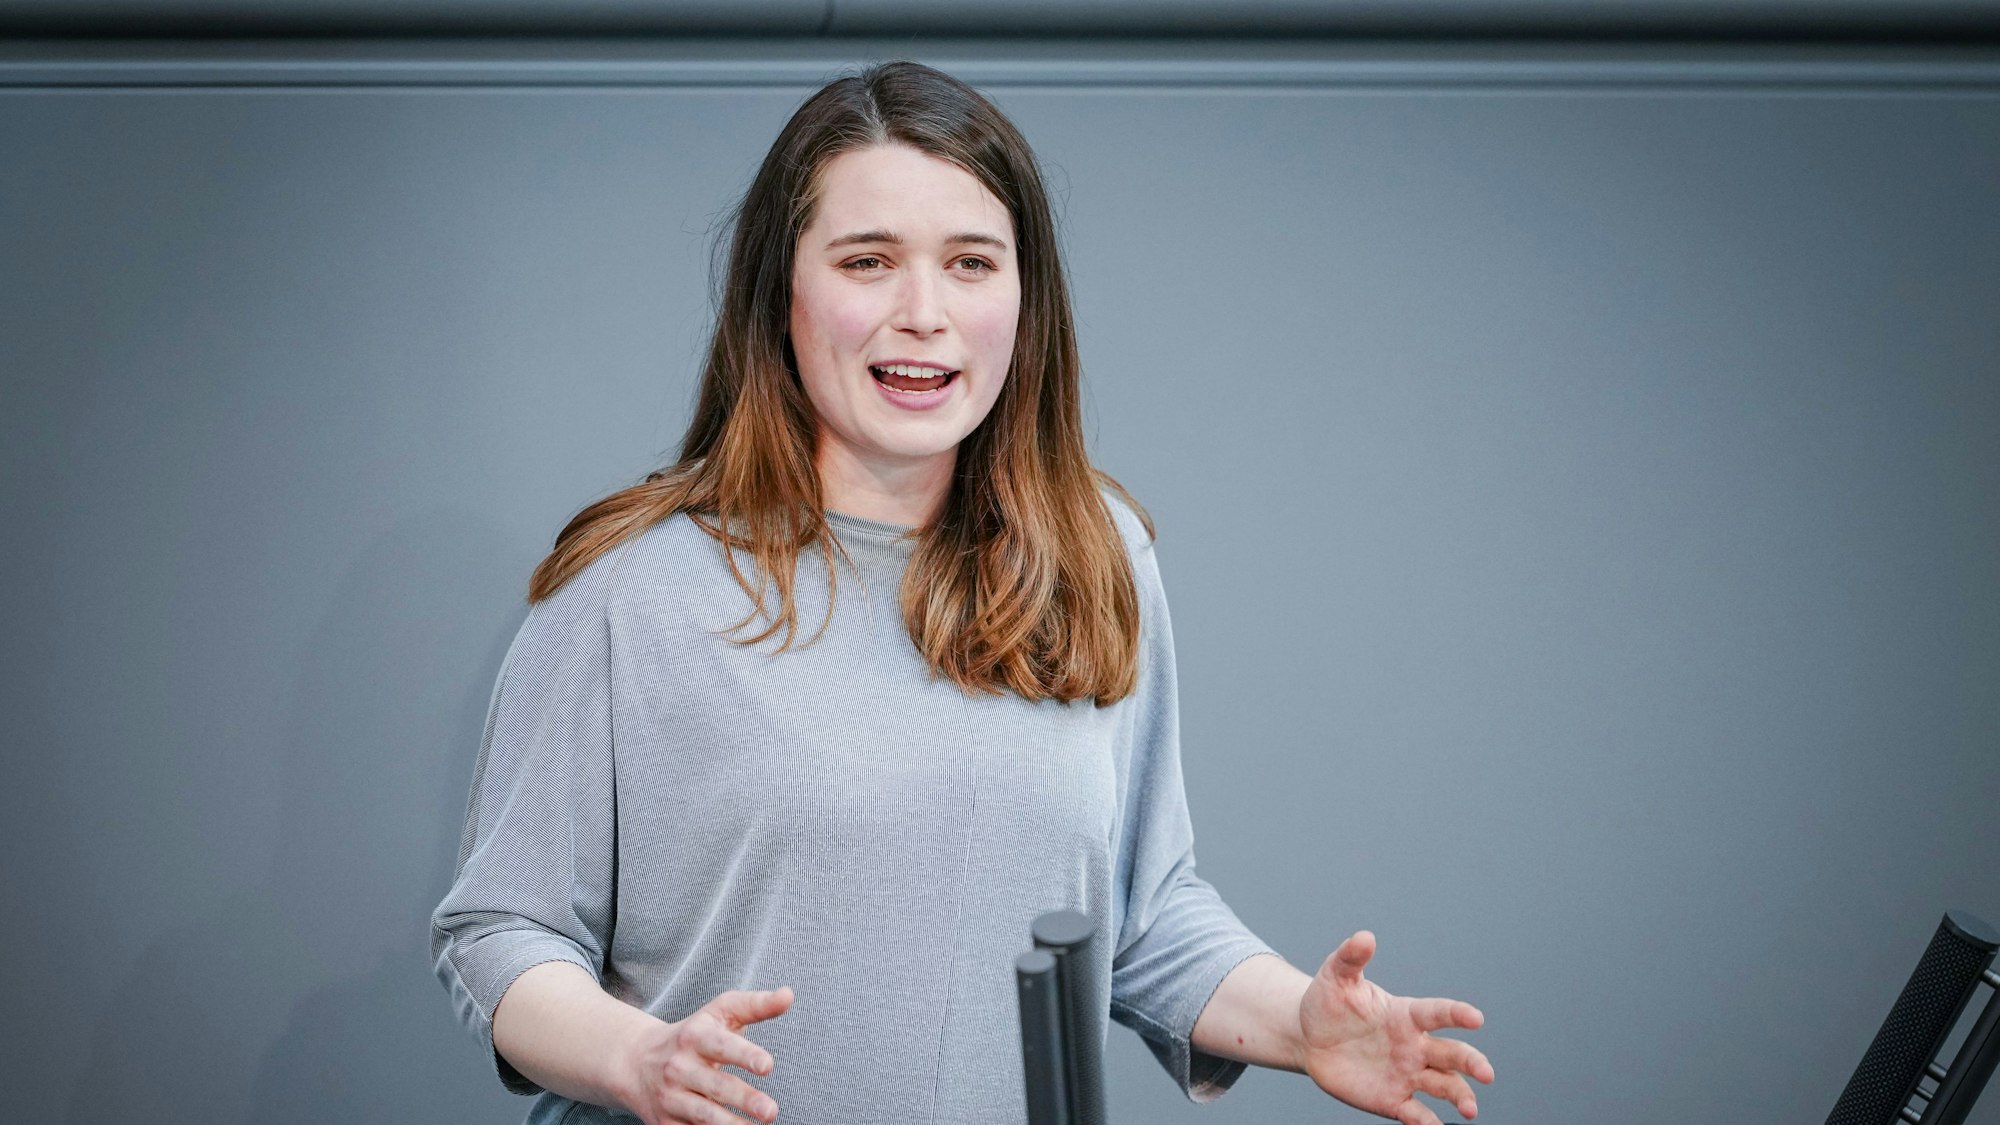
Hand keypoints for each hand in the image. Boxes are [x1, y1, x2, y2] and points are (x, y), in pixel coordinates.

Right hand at [619, 986, 793, 1124]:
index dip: (744, 1054)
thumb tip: (788, 995)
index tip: (767, 1065)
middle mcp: (679, 1068)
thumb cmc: (692, 1034)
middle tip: (771, 1110)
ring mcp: (671, 1097)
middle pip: (715, 1085)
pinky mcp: (665, 1123)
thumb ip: (755, 1005)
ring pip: (703, 1115)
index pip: (721, 1045)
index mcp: (694, 1037)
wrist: (635, 1061)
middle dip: (744, 1099)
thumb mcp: (719, 1012)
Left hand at [1298, 932, 1492, 1124]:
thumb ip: (1351, 957)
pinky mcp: (1393, 1099)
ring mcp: (1407, 1074)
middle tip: (1486, 1073)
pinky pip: (1416, 1113)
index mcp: (1406, 1015)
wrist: (1310, 1039)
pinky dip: (1427, 1123)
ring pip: (1444, 1085)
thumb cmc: (1328, 1003)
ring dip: (1460, 1097)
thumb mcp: (1335, 978)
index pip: (1437, 1013)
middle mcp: (1414, 1045)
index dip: (1457, 1014)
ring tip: (1470, 1110)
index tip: (1476, 1017)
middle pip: (1452, 1053)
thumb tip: (1365, 936)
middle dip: (1471, 1062)